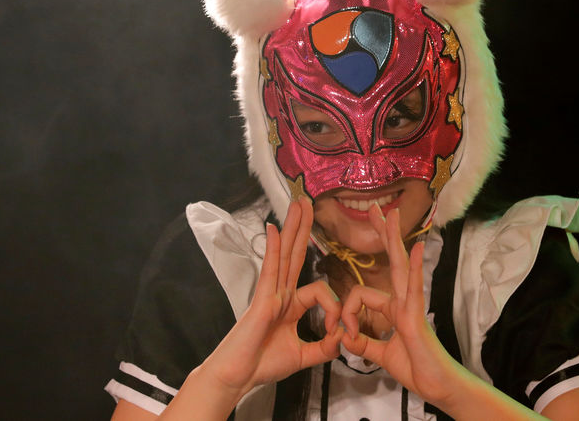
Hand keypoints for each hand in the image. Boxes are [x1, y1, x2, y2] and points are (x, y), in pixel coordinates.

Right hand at [203, 199, 342, 395]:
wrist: (237, 378)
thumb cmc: (262, 365)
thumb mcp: (303, 356)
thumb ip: (323, 348)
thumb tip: (341, 337)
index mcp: (290, 305)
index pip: (320, 291)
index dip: (335, 309)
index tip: (336, 333)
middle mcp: (280, 294)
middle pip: (296, 254)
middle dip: (303, 228)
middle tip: (308, 201)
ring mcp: (270, 294)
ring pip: (286, 254)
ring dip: (293, 227)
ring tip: (298, 202)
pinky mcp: (262, 299)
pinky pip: (271, 268)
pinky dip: (274, 248)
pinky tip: (275, 228)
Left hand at [340, 204, 464, 406]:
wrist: (438, 386)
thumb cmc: (417, 369)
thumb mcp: (381, 355)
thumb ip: (364, 344)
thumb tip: (346, 337)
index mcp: (394, 308)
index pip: (361, 296)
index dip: (347, 314)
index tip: (346, 335)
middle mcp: (403, 300)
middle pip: (391, 260)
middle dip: (383, 234)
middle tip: (376, 209)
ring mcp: (411, 305)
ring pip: (400, 265)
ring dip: (394, 238)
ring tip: (392, 214)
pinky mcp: (416, 315)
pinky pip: (415, 287)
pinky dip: (417, 266)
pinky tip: (419, 247)